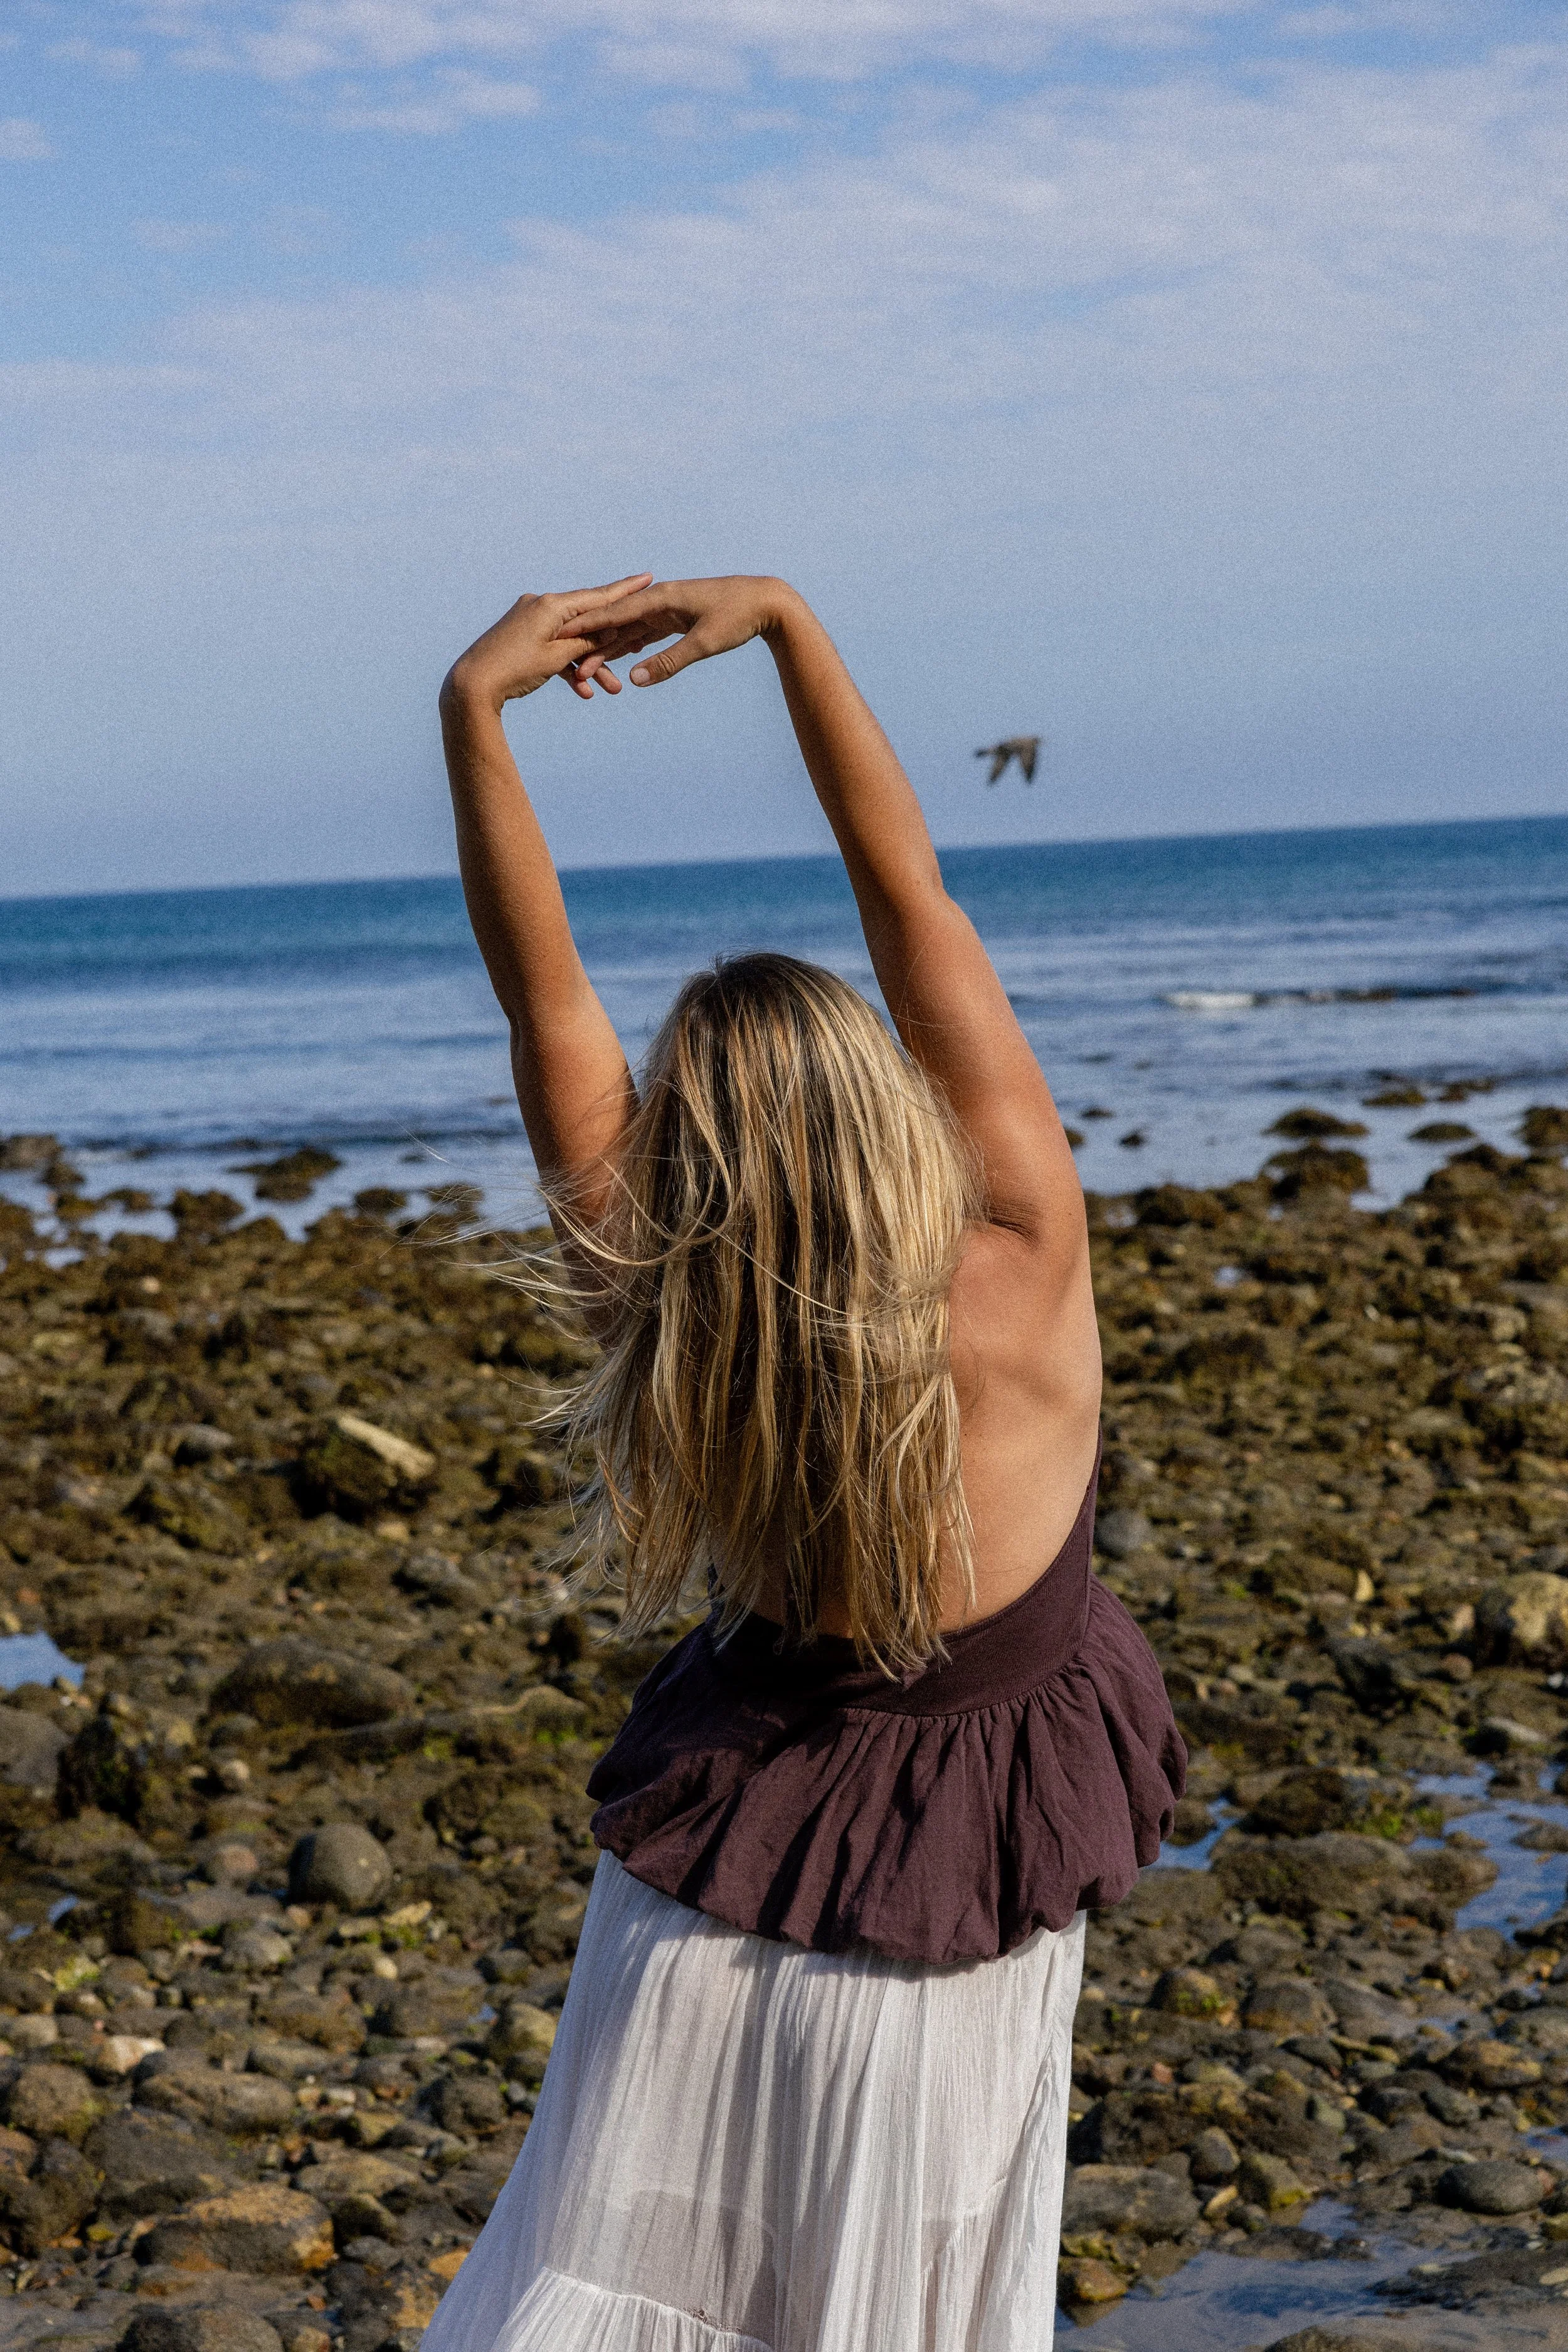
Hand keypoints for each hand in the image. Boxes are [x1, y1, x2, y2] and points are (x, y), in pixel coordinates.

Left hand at [443, 574, 652, 708]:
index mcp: (551, 605)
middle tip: (636, 646)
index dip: (625, 590)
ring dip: (589, 664)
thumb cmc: (514, 669)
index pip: (597, 597)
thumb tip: (607, 632)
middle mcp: (540, 605)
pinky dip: (566, 666)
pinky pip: (553, 647)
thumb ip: (585, 643)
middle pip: (587, 621)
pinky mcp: (523, 634)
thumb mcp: (557, 658)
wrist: (473, 685)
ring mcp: (530, 619)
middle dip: (610, 643)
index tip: (647, 578)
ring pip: (571, 639)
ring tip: (611, 688)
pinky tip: (582, 691)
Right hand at [558, 575, 796, 689]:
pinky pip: (648, 633)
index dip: (588, 625)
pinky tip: (619, 655)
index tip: (563, 632)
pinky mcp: (679, 619)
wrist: (767, 602)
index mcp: (662, 598)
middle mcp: (661, 600)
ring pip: (631, 630)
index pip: (616, 613)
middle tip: (571, 663)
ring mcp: (669, 609)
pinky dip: (632, 644)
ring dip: (611, 647)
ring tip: (589, 665)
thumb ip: (668, 662)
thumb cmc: (737, 617)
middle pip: (619, 624)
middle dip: (595, 643)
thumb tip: (635, 679)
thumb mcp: (704, 643)